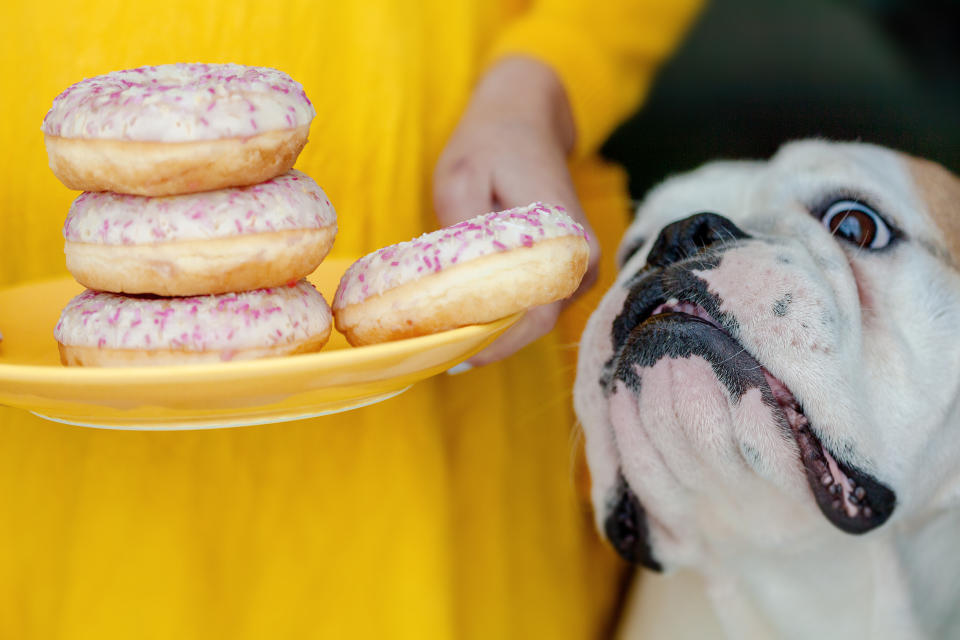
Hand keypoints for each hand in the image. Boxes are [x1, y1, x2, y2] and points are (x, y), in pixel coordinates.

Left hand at [433, 56, 599, 367]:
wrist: (524, 117)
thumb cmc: (490, 143)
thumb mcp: (461, 178)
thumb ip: (463, 233)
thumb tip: (452, 290)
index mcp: (564, 238)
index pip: (534, 314)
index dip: (493, 342)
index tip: (452, 354)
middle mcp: (583, 259)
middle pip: (535, 324)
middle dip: (487, 342)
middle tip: (437, 353)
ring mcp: (580, 266)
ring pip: (535, 318)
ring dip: (494, 331)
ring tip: (446, 338)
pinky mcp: (570, 269)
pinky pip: (536, 303)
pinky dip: (503, 314)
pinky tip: (467, 316)